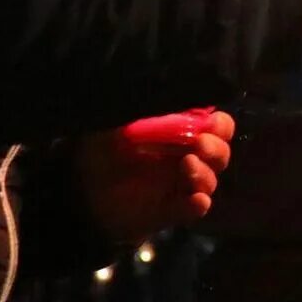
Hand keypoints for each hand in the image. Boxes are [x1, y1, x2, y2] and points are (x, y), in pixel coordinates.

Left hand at [77, 110, 235, 242]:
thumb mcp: (117, 123)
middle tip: (200, 144)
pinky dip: (198, 204)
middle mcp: (187, 158)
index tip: (210, 124)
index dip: (220, 125)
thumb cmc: (100, 151)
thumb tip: (162, 90)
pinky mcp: (171, 211)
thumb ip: (142, 109)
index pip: (218, 127)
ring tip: (187, 166)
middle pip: (220, 153)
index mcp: (182, 134)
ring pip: (210, 180)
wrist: (81, 191)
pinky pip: (196, 209)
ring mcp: (180, 186)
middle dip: (216, 148)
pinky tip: (194, 200)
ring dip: (205, 174)